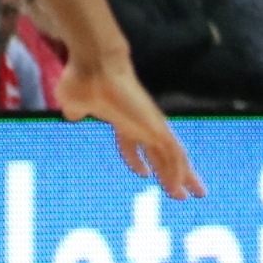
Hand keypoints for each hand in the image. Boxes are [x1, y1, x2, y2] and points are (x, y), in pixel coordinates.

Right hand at [52, 50, 205, 200]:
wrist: (95, 66)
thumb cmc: (82, 82)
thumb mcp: (73, 102)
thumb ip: (76, 111)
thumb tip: (73, 115)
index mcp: (122, 120)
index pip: (134, 144)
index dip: (139, 161)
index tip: (144, 174)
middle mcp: (141, 124)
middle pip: (162, 153)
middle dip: (173, 173)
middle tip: (183, 193)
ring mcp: (151, 125)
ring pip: (174, 155)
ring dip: (182, 176)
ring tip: (189, 195)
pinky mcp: (156, 127)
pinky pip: (173, 154)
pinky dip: (177, 171)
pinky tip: (180, 187)